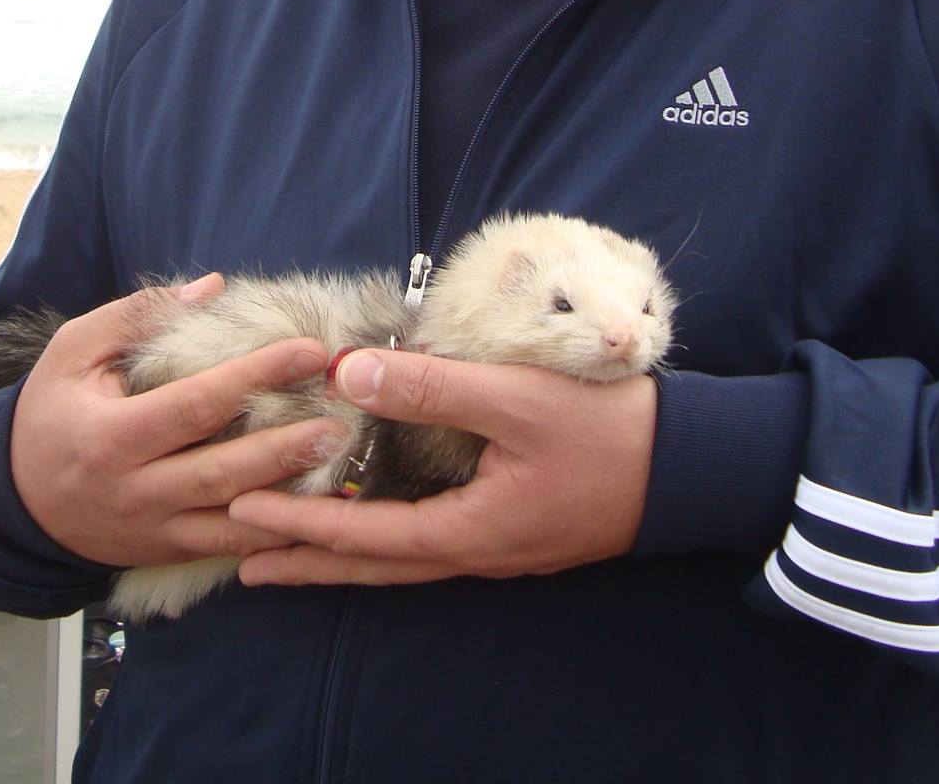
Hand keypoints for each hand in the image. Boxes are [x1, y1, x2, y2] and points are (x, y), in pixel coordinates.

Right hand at [11, 275, 348, 567]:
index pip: (195, 404)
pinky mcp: (169, 551)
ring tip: (341, 463)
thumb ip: (138, 315)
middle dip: (285, 445)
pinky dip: (274, 534)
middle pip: (222, 471)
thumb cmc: (51, 414)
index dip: (255, 377)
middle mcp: (135, 490)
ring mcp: (155, 529)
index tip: (309, 350)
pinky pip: (229, 549)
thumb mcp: (73, 352)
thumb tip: (211, 289)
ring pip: (232, 521)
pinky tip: (316, 516)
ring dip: (291, 495)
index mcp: (110, 437)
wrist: (18, 504)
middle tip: (341, 417)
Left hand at [229, 348, 656, 588]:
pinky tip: (374, 521)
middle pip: (376, 566)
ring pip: (403, 559)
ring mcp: (500, 547)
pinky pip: (432, 543)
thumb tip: (347, 373)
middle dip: (307, 560)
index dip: (302, 524)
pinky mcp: (516, 529)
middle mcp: (479, 553)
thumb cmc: (610, 429)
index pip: (367, 536)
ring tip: (289, 550)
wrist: (698, 466)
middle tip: (240, 557)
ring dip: (344, 554)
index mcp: (473, 531)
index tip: (242, 511)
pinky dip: (388, 538)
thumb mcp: (517, 398)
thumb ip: (432, 387)